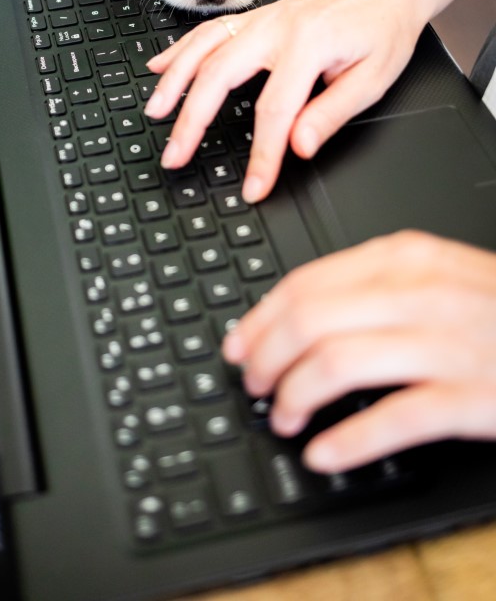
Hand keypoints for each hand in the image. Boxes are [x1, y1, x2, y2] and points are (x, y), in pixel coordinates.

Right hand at [145, 0, 425, 201]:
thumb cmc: (383, 30)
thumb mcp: (373, 79)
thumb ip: (331, 113)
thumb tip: (298, 147)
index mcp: (308, 45)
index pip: (274, 112)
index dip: (262, 155)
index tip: (253, 187)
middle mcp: (277, 28)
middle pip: (218, 75)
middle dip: (192, 120)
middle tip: (175, 155)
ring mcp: (262, 19)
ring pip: (203, 48)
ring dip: (174, 81)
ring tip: (155, 112)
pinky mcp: (257, 17)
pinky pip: (209, 31)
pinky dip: (180, 49)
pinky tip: (159, 66)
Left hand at [222, 232, 495, 471]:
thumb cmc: (495, 309)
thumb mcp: (434, 273)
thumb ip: (370, 283)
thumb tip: (293, 313)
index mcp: (405, 256)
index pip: (305, 282)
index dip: (259, 319)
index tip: (239, 345)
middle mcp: (421, 292)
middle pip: (309, 320)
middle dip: (265, 358)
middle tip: (253, 384)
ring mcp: (447, 343)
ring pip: (337, 363)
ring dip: (294, 396)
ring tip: (283, 417)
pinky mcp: (472, 396)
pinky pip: (393, 419)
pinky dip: (347, 440)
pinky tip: (324, 452)